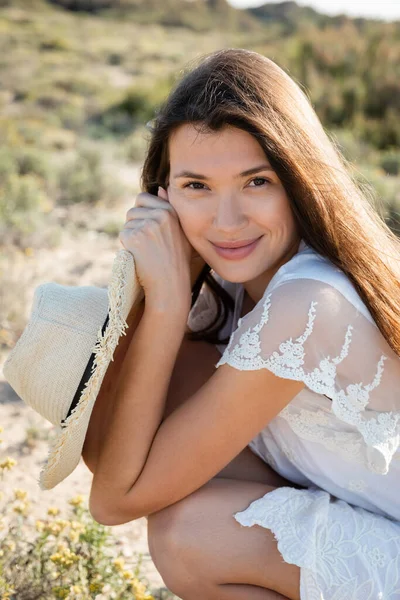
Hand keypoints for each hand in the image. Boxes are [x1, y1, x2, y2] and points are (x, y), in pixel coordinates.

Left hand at [119, 187, 192, 315]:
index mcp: (171, 211)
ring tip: (145, 251)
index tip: (149, 231)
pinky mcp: (134, 237)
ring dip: (131, 235)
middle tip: (146, 244)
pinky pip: (122, 235)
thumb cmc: (177, 261)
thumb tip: (160, 189)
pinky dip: (127, 246)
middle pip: (132, 210)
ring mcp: (146, 225)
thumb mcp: (181, 232)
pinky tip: (139, 256)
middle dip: (134, 224)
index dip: (142, 214)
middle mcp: (159, 215)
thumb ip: (170, 208)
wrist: (170, 284)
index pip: (143, 198)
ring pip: (127, 223)